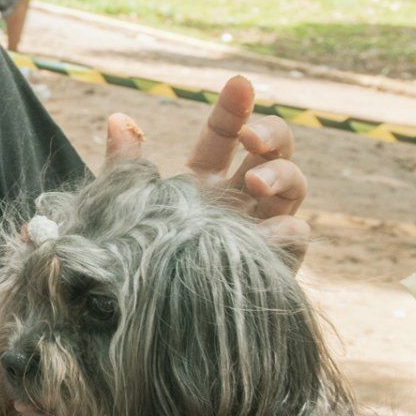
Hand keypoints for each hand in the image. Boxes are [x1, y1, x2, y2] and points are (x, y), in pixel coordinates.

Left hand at [105, 74, 309, 260]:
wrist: (156, 332)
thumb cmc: (142, 264)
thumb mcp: (128, 213)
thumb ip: (124, 169)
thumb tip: (118, 119)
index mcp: (204, 180)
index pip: (226, 134)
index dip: (234, 108)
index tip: (238, 83)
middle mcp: (240, 199)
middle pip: (274, 150)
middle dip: (270, 133)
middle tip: (251, 138)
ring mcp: (263, 229)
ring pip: (294, 185)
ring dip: (281, 174)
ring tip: (255, 185)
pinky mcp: (275, 263)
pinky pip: (297, 237)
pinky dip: (289, 228)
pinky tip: (273, 228)